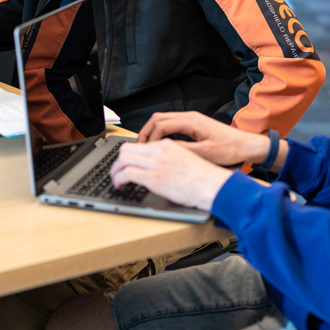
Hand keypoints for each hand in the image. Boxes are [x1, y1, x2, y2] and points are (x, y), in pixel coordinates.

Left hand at [110, 140, 232, 211]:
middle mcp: (160, 150)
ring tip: (115, 180)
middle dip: (117, 162)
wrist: (214, 186)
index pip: (139, 143)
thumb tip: (157, 167)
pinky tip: (119, 185)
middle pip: (126, 149)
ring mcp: (156, 163)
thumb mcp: (186, 160)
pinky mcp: (154, 178)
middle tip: (116, 172)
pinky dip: (118, 179)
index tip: (125, 163)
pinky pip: (127, 173)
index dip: (127, 154)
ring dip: (115, 171)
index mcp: (168, 145)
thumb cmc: (205, 178)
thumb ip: (169, 159)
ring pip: (123, 159)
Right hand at [136, 112, 270, 166]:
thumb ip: (183, 151)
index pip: (161, 125)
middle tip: (139, 147)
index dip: (150, 138)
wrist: (246, 145)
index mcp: (191, 121)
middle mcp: (190, 117)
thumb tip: (164, 151)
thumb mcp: (205, 154)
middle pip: (158, 118)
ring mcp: (191, 119)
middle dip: (146, 132)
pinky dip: (161, 132)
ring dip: (153, 131)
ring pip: (163, 120)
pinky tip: (160, 144)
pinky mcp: (194, 124)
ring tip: (146, 147)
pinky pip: (171, 124)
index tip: (145, 151)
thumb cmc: (230, 149)